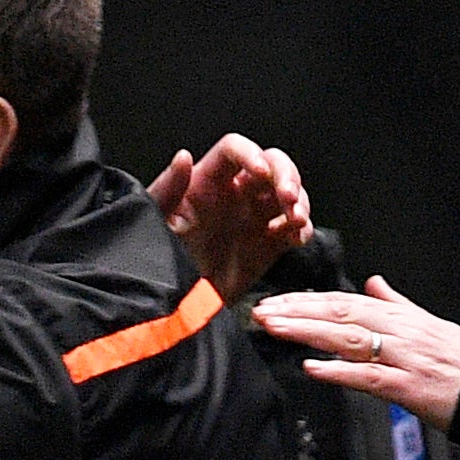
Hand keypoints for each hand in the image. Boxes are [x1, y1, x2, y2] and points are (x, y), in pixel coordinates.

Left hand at [147, 133, 311, 302]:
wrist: (175, 308)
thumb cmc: (157, 262)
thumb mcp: (156, 224)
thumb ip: (167, 190)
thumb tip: (183, 158)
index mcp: (205, 182)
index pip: (234, 150)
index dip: (250, 154)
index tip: (259, 173)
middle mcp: (234, 193)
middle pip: (272, 163)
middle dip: (286, 175)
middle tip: (288, 198)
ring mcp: (254, 216)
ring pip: (289, 192)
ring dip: (300, 201)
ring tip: (295, 221)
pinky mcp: (269, 242)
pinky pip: (295, 227)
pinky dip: (303, 229)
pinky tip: (297, 238)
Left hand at [251, 275, 459, 429]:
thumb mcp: (430, 322)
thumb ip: (396, 304)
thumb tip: (372, 282)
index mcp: (400, 317)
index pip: (343, 302)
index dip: (305, 301)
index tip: (275, 302)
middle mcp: (399, 332)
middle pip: (340, 314)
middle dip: (297, 311)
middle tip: (261, 312)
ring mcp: (403, 358)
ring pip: (349, 339)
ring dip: (307, 332)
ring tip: (275, 328)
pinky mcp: (408, 387)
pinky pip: (368, 377)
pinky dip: (338, 371)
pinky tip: (311, 368)